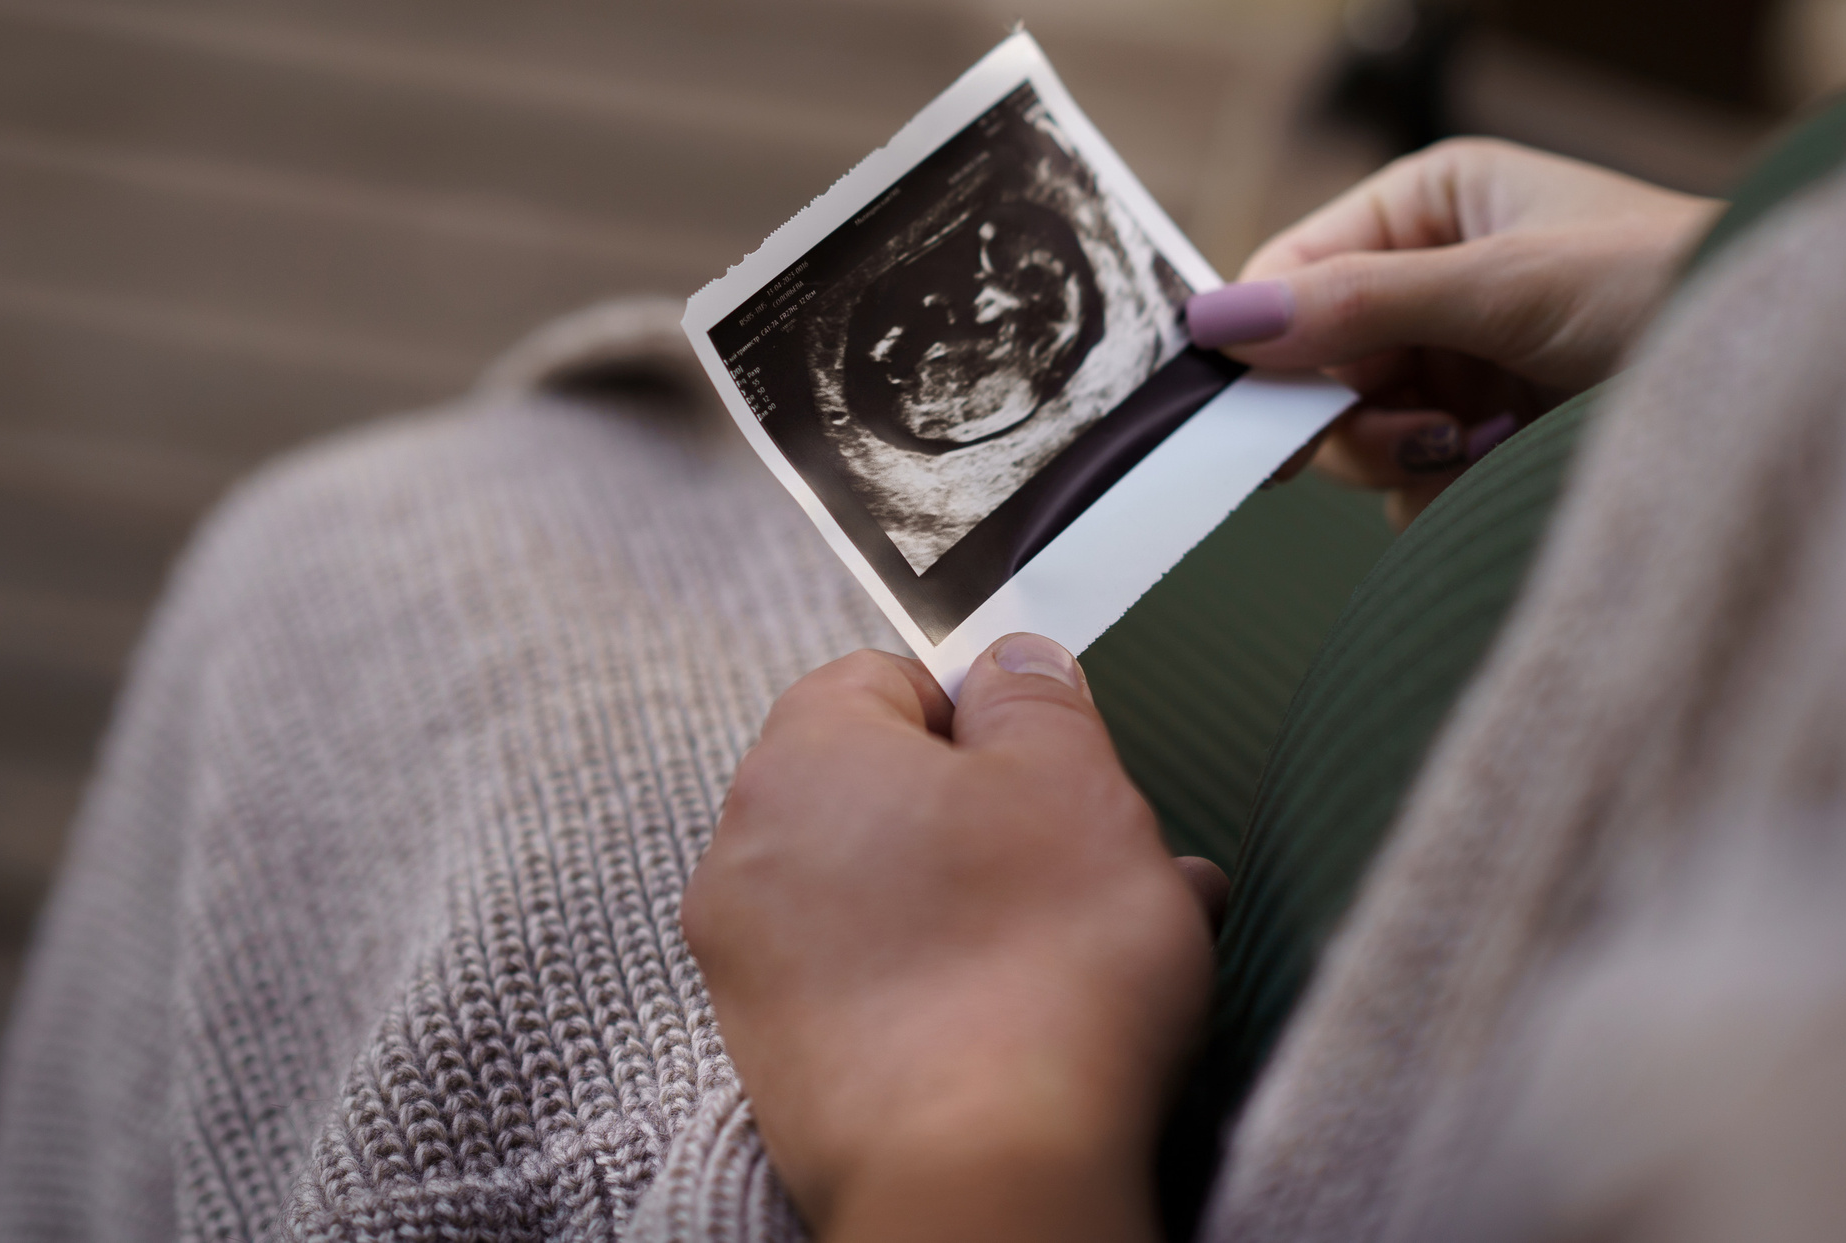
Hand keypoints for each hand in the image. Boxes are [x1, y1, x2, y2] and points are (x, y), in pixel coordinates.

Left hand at [683, 635, 1220, 1242]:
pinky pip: (881, 989)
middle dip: (995, 815)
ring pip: (893, 897)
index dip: (981, 707)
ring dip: (989, 904)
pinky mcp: (786, 1072)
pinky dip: (956, 988)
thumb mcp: (1075, 781)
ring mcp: (755, 976)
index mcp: (801, 761)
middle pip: (886, 794)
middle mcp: (749, 860)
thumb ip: (1036, 698)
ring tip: (1097, 944)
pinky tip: (1047, 1015)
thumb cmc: (1035, 970)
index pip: (882, 678)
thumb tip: (1011, 664)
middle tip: (1092, 853)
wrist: (989, 1182)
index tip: (1049, 754)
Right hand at [1189, 138, 1718, 525]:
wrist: (1798, 378)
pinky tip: (1512, 471)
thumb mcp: (1506, 288)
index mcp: (1431, 204)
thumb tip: (1221, 323)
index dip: (1267, 343)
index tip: (1253, 417)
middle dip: (1357, 414)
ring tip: (1491, 446)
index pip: (1294, 273)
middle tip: (1427, 439)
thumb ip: (1360, 305)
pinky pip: (1415, 485)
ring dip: (1408, 459)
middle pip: (1314, 366)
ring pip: (1360, 435)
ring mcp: (1465, 362)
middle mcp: (1436, 277)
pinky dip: (1446, 493)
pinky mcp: (1496, 438)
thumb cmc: (1674, 289)